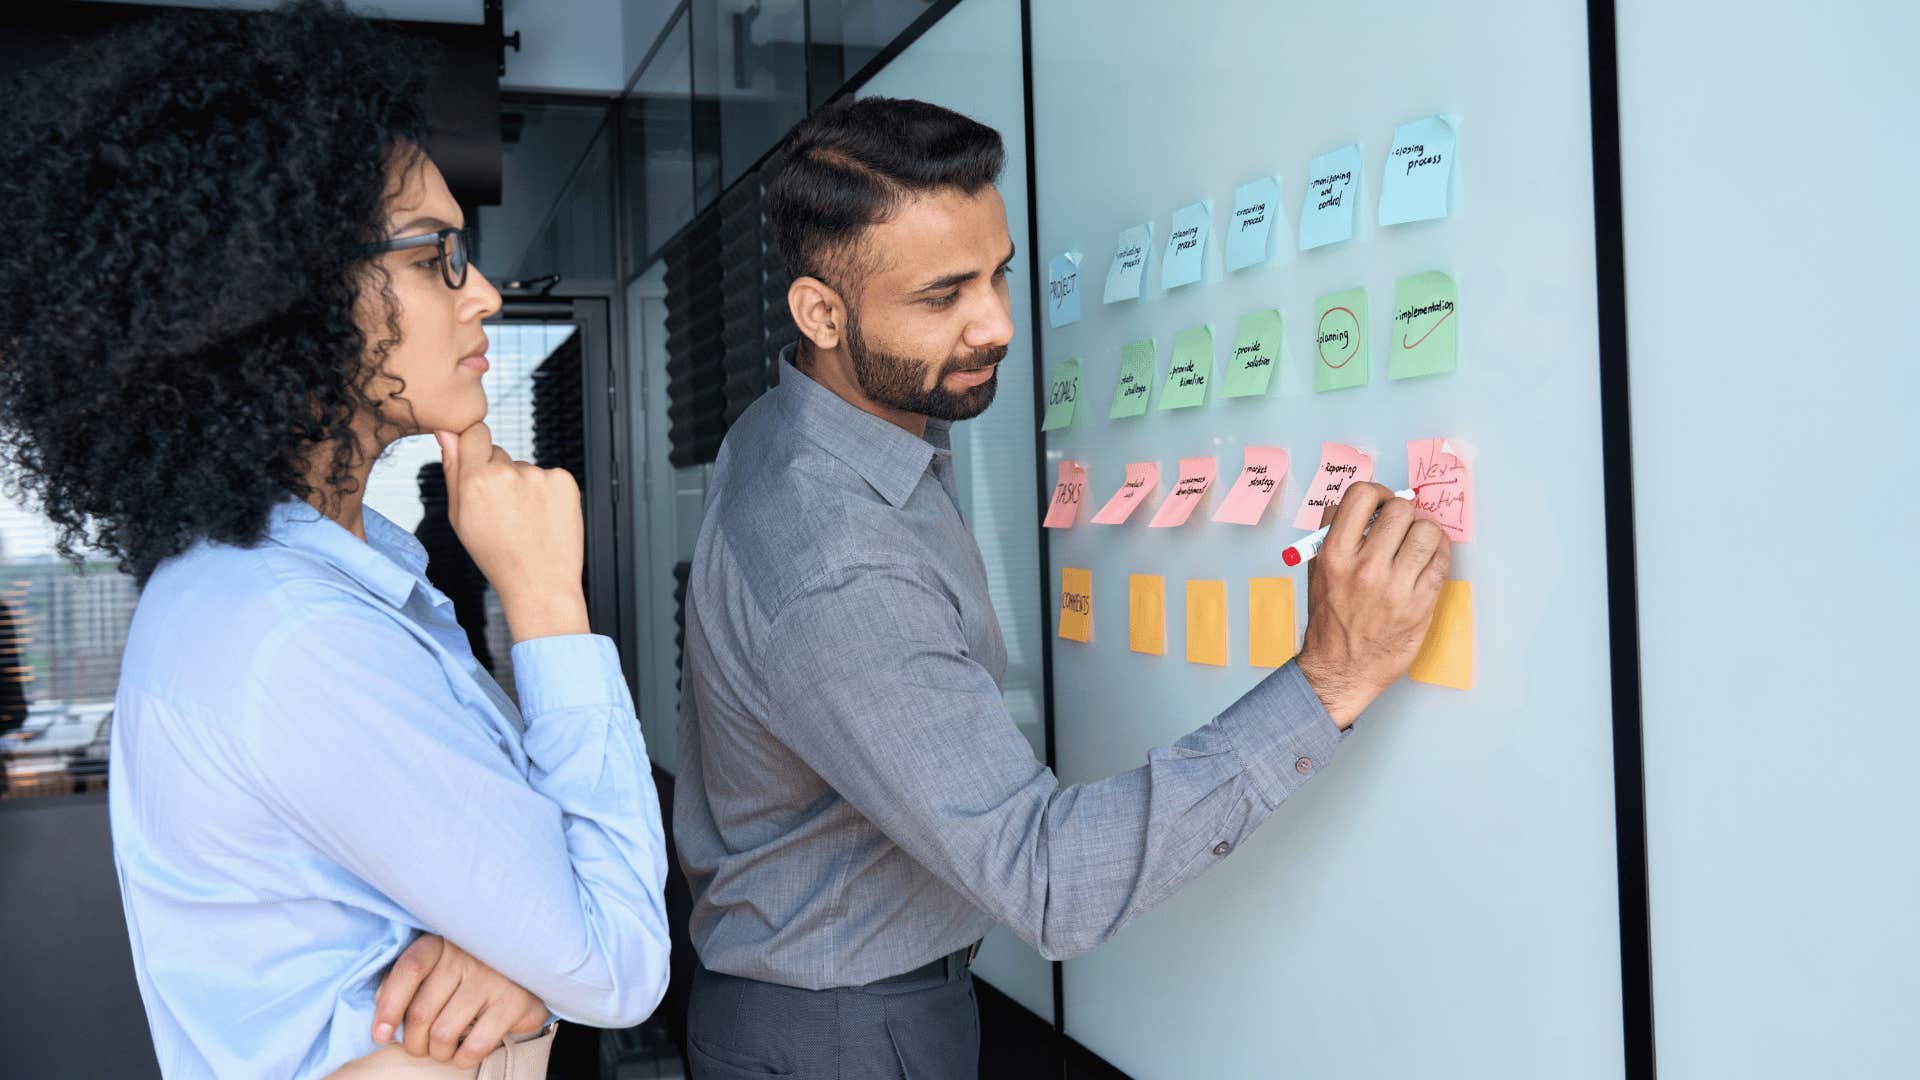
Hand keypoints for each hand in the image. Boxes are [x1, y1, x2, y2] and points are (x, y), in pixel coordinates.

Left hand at [372, 934, 549, 1067]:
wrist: (525, 973)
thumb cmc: (468, 976)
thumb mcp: (437, 967)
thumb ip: (408, 980)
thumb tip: (380, 1004)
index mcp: (442, 944)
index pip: (408, 970)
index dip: (389, 1006)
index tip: (381, 1034)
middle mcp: (467, 957)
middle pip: (420, 1011)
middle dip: (413, 1042)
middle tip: (419, 1047)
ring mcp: (492, 979)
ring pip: (443, 1033)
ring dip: (437, 1052)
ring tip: (443, 1050)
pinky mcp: (513, 1002)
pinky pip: (475, 1045)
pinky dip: (463, 1058)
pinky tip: (464, 1054)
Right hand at [434, 421, 588, 641]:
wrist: (539, 582)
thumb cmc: (496, 554)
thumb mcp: (460, 517)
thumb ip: (452, 470)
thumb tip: (446, 432)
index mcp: (476, 479)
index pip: (474, 432)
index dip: (475, 448)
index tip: (478, 465)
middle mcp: (508, 472)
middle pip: (499, 454)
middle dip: (497, 475)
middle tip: (502, 512)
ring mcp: (539, 475)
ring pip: (524, 469)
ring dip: (523, 487)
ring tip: (524, 521)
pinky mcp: (564, 481)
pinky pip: (549, 477)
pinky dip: (547, 493)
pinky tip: (543, 518)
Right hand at [1294, 482, 1451, 728]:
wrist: (1341, 669)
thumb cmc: (1331, 620)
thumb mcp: (1317, 571)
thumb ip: (1334, 533)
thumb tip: (1367, 504)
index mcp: (1334, 555)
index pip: (1361, 496)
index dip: (1377, 493)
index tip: (1382, 504)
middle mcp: (1365, 568)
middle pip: (1401, 509)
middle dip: (1404, 513)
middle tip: (1401, 526)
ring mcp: (1395, 587)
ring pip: (1427, 531)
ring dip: (1425, 531)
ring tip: (1417, 543)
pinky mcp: (1420, 605)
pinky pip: (1442, 560)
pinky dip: (1439, 552)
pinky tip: (1428, 558)